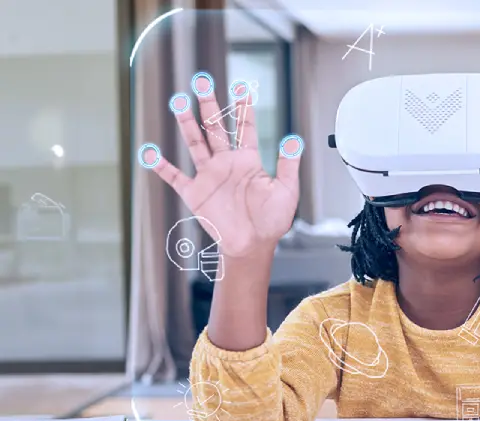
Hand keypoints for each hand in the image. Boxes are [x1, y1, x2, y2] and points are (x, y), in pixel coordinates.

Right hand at [144, 76, 302, 257]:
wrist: (252, 245)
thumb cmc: (272, 221)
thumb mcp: (286, 190)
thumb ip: (288, 164)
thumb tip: (294, 139)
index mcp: (248, 161)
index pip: (244, 128)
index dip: (243, 108)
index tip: (242, 87)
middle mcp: (226, 164)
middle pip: (216, 128)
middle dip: (210, 105)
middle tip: (203, 81)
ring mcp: (209, 176)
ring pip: (195, 143)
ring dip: (187, 123)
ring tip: (179, 101)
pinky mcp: (195, 193)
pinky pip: (175, 176)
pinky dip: (162, 166)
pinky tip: (151, 152)